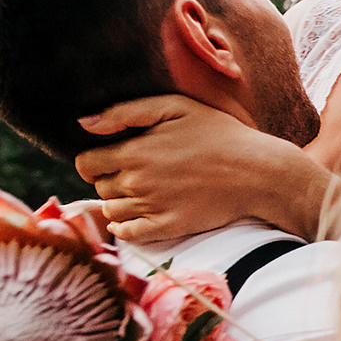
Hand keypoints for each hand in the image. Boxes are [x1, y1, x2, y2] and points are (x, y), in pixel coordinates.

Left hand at [75, 95, 332, 244]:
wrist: (257, 171)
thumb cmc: (218, 133)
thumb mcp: (174, 106)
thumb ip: (125, 112)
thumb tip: (83, 123)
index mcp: (134, 151)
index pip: (85, 164)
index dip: (94, 160)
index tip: (111, 157)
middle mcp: (137, 183)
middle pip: (99, 188)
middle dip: (110, 179)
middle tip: (137, 171)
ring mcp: (152, 208)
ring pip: (112, 212)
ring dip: (119, 202)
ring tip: (145, 191)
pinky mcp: (168, 228)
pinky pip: (129, 235)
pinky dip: (125, 229)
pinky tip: (138, 217)